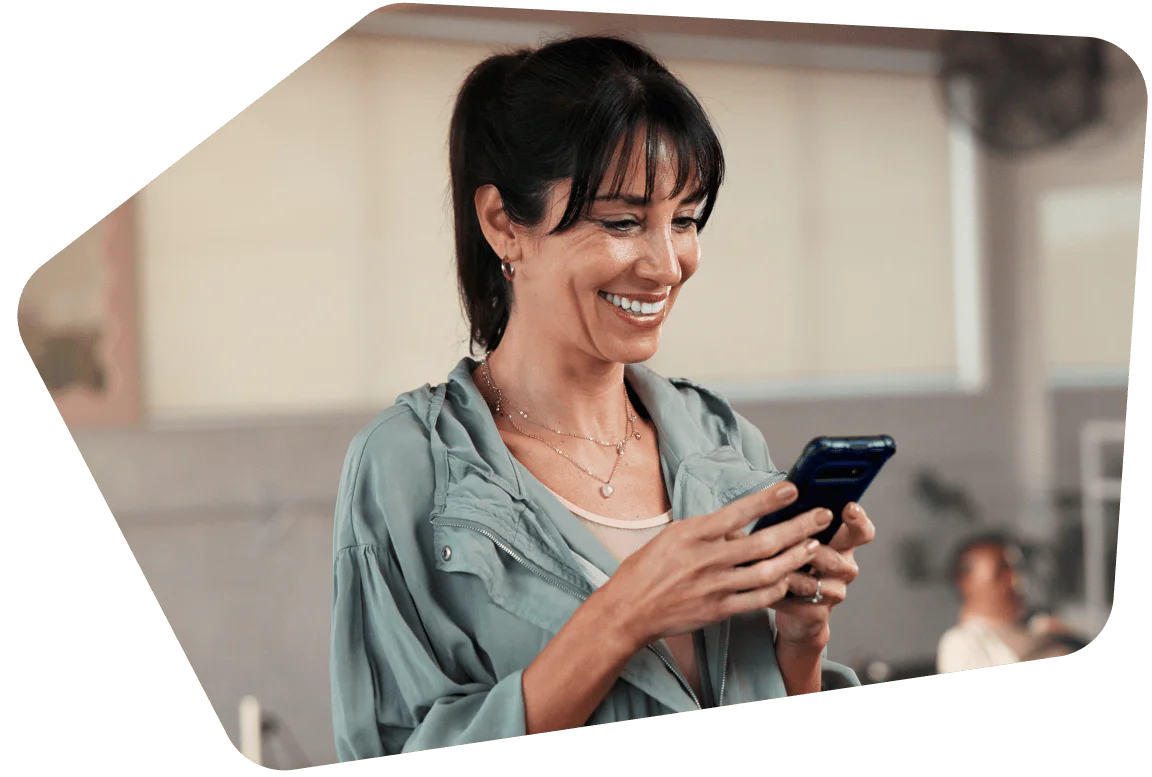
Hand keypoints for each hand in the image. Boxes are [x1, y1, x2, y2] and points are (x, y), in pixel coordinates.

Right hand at [593, 482, 833, 651]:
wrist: (628, 610)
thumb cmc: (647, 569)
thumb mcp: (672, 537)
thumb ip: (707, 531)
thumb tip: (739, 524)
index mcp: (692, 534)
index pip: (738, 512)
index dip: (768, 500)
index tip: (793, 488)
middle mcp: (706, 559)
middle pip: (763, 543)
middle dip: (798, 527)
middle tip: (821, 516)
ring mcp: (715, 587)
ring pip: (768, 572)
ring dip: (796, 557)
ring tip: (813, 545)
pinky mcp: (719, 611)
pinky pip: (759, 599)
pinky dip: (778, 588)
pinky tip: (790, 578)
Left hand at [772, 501, 875, 647]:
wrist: (796, 614)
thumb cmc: (794, 567)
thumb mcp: (793, 540)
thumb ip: (791, 522)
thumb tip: (769, 499)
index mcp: (841, 544)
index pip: (861, 531)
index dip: (858, 520)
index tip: (849, 508)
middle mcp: (844, 568)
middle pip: (838, 559)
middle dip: (813, 551)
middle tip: (797, 544)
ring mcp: (834, 592)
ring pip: (813, 582)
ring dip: (787, 575)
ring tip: (767, 569)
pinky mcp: (819, 613)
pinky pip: (798, 604)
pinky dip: (778, 596)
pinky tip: (764, 590)